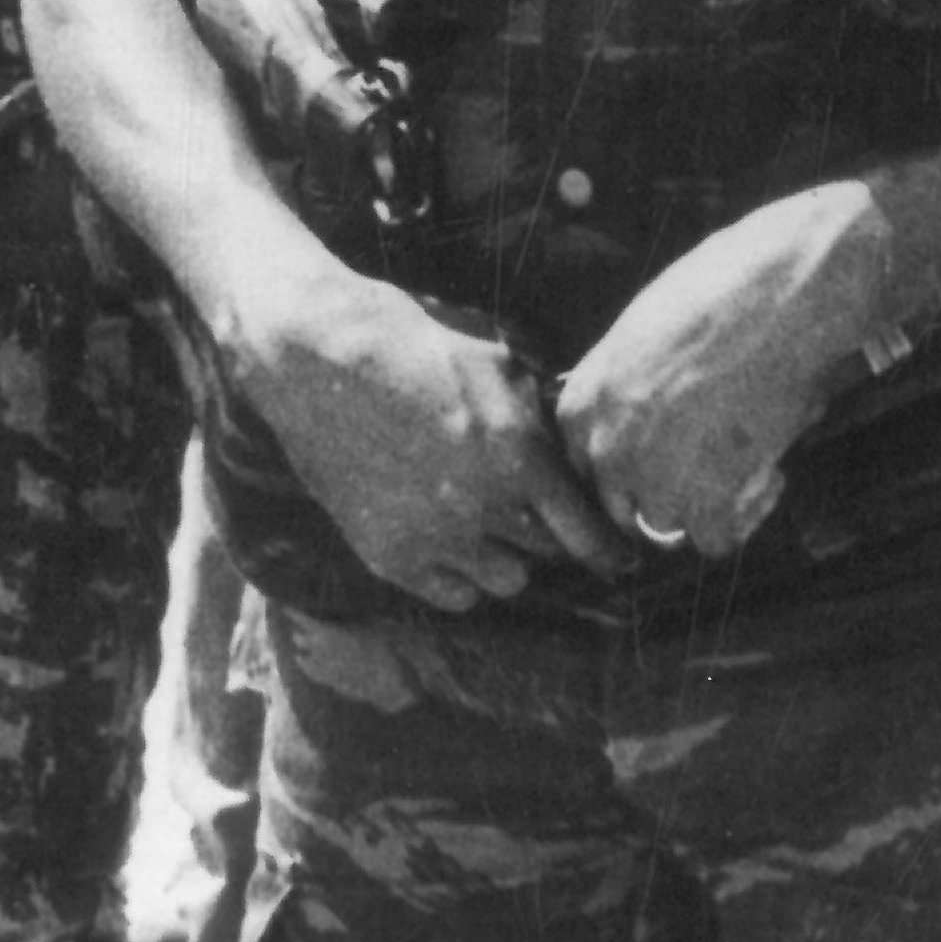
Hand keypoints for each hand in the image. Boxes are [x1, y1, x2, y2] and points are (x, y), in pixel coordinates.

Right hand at [238, 268, 626, 614]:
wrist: (318, 362)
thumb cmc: (411, 346)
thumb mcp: (495, 363)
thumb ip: (540, 415)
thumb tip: (573, 450)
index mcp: (518, 455)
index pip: (586, 533)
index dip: (610, 551)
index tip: (622, 559)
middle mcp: (482, 506)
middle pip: (546, 554)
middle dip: (548, 534)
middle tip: (531, 511)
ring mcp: (434, 538)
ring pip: (505, 581)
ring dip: (506, 556)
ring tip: (485, 520)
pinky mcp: (390, 557)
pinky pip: (454, 596)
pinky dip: (461, 576)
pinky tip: (451, 538)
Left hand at [556, 179, 886, 556]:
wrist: (781, 296)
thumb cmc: (723, 290)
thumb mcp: (646, 328)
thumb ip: (631, 384)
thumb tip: (649, 412)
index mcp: (582, 401)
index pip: (587, 462)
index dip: (632, 461)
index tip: (670, 451)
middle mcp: (605, 448)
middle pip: (622, 504)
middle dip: (666, 489)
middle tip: (714, 463)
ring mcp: (650, 482)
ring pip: (668, 523)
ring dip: (710, 503)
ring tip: (751, 457)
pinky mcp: (703, 504)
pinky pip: (716, 541)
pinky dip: (747, 515)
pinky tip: (771, 471)